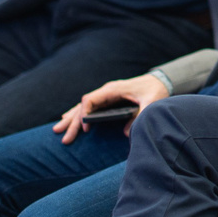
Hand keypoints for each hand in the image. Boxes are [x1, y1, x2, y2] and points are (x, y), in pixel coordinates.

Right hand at [54, 73, 170, 143]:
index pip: (91, 99)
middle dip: (72, 121)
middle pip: (83, 105)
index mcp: (113, 89)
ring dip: (71, 118)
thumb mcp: (151, 102)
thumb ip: (140, 115)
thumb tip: (126, 134)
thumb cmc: (154, 91)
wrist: (159, 81)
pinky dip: (78, 114)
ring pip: (83, 106)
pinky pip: (89, 107)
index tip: (85, 128)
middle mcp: (106, 91)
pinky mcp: (108, 100)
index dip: (85, 114)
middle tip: (61, 135)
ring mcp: (106, 95)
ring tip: (57, 130)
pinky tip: (68, 119)